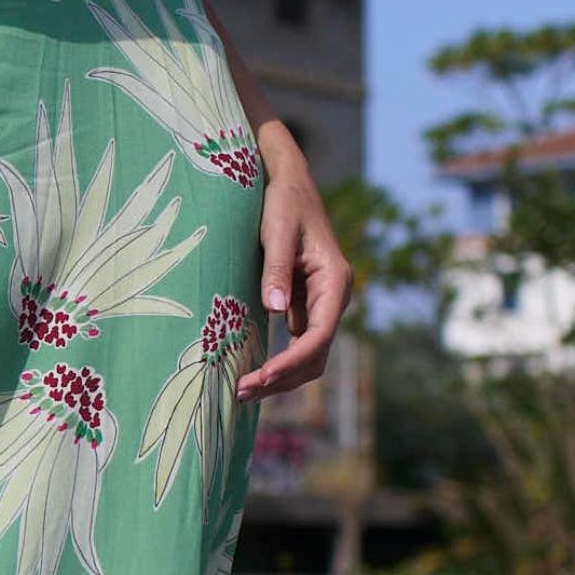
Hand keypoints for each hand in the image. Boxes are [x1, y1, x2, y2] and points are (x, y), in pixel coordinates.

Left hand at [236, 143, 354, 402]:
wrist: (287, 181)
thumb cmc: (282, 202)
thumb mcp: (276, 230)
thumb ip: (276, 269)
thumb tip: (274, 310)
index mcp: (335, 282)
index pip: (318, 336)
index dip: (290, 362)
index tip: (260, 377)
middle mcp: (333, 297)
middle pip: (315, 355)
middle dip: (282, 379)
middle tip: (239, 393)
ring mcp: (320, 302)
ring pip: (308, 354)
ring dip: (280, 376)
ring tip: (241, 390)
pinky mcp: (304, 303)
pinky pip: (297, 342)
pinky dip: (277, 360)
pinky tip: (250, 370)